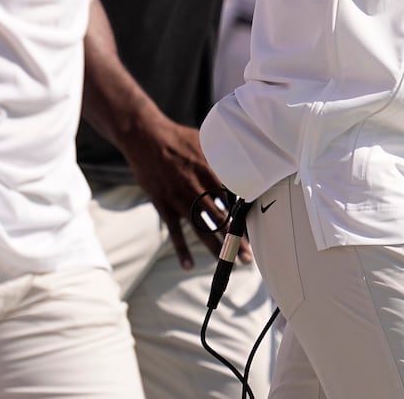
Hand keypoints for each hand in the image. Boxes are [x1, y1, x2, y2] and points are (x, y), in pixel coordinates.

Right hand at [121, 116, 243, 267]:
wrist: (146, 138)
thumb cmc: (179, 138)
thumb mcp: (207, 141)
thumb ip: (224, 156)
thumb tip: (244, 160)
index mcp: (211, 172)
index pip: (234, 199)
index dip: (245, 217)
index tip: (257, 230)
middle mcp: (197, 188)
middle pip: (220, 219)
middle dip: (235, 239)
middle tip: (248, 256)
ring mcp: (179, 199)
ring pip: (201, 228)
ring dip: (215, 247)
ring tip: (228, 262)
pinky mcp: (164, 205)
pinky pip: (174, 232)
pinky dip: (181, 249)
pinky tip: (189, 265)